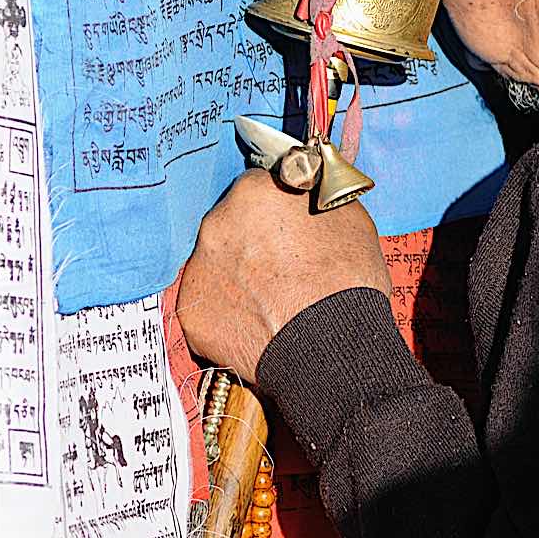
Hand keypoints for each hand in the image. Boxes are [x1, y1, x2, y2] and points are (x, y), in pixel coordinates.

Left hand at [178, 169, 390, 383]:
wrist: (332, 348)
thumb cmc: (347, 282)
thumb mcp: (347, 216)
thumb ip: (312, 197)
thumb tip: (307, 193)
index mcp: (253, 192)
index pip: (258, 190)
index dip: (276, 211)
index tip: (288, 229)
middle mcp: (216, 224)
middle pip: (231, 226)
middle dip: (252, 242)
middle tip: (282, 269)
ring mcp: (199, 269)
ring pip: (218, 265)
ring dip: (237, 276)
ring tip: (271, 301)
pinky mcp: (191, 312)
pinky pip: (209, 305)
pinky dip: (228, 313)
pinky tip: (256, 325)